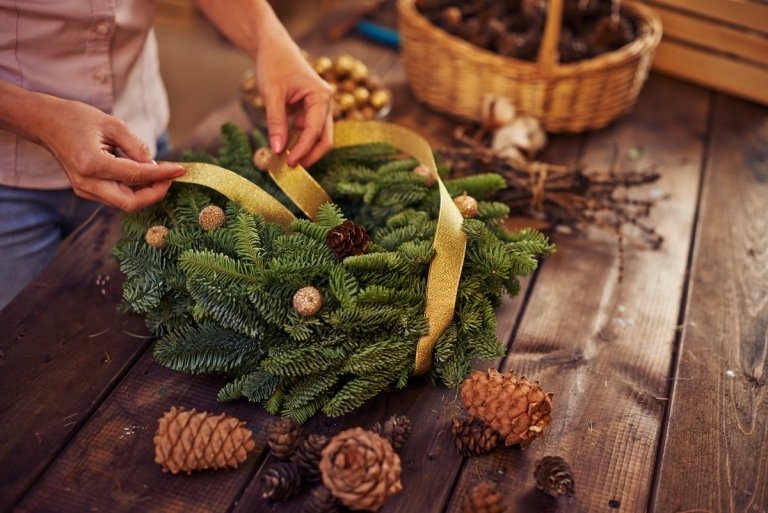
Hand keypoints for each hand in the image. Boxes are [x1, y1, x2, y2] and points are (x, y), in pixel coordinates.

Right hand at [36, 99, 184, 211]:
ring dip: (147, 193)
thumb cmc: (77, 118)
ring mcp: (84, 190)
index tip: (180, 169)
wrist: (46, 123)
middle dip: (156, 193)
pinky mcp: (86, 191)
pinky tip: (144, 177)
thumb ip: (137, 146)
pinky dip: (135, 191)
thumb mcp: (112, 124)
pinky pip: (117, 198)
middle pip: (131, 203)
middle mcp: (87, 183)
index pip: (137, 176)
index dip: (162, 175)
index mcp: (92, 164)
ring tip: (160, 175)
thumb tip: (156, 165)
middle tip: (171, 177)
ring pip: (125, 204)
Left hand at [255, 42, 333, 167]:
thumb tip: (278, 150)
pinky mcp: (313, 110)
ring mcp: (321, 106)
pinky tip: (287, 147)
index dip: (303, 150)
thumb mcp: (272, 94)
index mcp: (321, 95)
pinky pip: (310, 130)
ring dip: (305, 149)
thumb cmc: (274, 65)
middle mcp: (326, 102)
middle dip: (311, 155)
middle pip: (326, 137)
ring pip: (320, 136)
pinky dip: (300, 140)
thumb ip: (276, 122)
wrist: (274, 48)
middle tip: (292, 168)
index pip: (315, 130)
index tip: (289, 163)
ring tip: (287, 160)